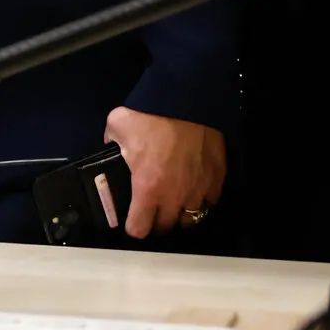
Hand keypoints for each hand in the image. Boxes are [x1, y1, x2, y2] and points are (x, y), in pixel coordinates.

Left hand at [104, 106, 225, 239]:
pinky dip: (200, 201)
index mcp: (147, 188)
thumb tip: (111, 145)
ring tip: (172, 204)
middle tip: (149, 211)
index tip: (130, 222)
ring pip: (190, 219)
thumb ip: (111, 142)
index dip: (133, 227)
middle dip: (155, 223)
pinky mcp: (217, 181)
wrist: (188, 101)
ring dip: (179, 215)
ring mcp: (199, 191)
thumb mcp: (117, 126)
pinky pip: (209, 202)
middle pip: (166, 227)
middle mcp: (175, 197)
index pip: (140, 228)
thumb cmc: (150, 116)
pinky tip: (192, 190)